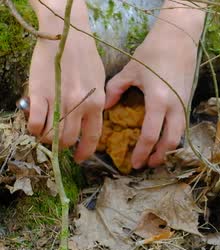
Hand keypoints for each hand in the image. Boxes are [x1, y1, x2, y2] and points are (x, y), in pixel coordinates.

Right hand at [28, 0, 105, 162]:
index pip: (93, 136)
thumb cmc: (85, 56)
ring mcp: (59, 101)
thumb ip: (97, 101)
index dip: (85, 150)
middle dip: (63, 145)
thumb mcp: (100, 81)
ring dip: (47, 138)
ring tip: (45, 132)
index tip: (80, 158)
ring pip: (52, 135)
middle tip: (58, 141)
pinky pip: (35, 122)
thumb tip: (93, 118)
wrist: (65, 36)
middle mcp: (79, 106)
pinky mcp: (39, 94)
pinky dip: (34, 127)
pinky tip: (34, 124)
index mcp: (96, 104)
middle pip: (69, 139)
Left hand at [105, 3, 204, 168]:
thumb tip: (106, 107)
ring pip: (179, 135)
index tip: (133, 163)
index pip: (151, 135)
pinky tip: (163, 139)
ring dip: (168, 149)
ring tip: (155, 156)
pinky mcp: (187, 101)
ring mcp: (184, 105)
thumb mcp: (131, 70)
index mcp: (158, 101)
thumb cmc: (153, 53)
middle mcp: (175, 107)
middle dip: (158, 156)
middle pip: (170, 141)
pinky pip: (182, 125)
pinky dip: (173, 136)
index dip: (142, 151)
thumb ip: (116, 89)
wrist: (179, 40)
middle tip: (145, 164)